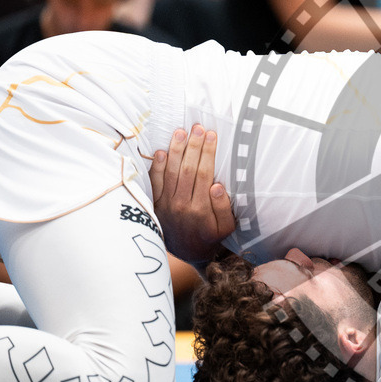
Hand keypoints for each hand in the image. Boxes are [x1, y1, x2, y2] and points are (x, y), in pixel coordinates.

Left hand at [149, 124, 234, 261]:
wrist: (189, 254)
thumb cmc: (211, 236)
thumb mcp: (226, 227)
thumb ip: (223, 207)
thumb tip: (217, 186)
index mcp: (200, 209)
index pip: (204, 173)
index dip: (208, 153)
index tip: (212, 135)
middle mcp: (181, 205)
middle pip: (187, 169)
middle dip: (193, 146)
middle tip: (198, 128)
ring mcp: (165, 205)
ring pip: (170, 172)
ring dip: (175, 150)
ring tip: (181, 132)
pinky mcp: (154, 205)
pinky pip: (154, 183)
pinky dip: (156, 167)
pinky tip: (161, 151)